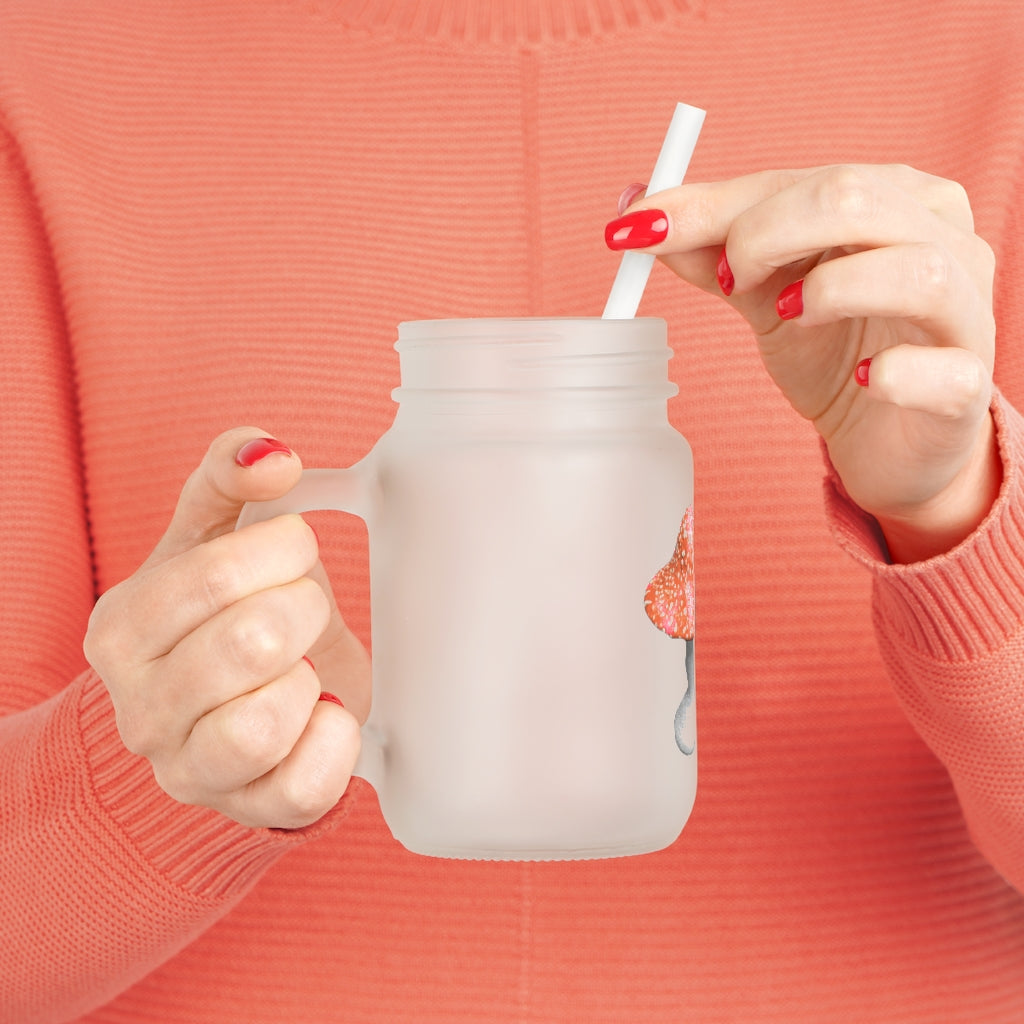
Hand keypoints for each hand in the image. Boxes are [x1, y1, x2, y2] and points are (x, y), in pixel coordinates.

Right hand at [84, 428, 369, 828]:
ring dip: (309, 679)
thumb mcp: (213, 535)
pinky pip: (304, 787)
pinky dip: (335, 740)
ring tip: (304, 665)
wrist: (231, 704)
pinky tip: (324, 711)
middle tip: (304, 609)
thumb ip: (229, 476)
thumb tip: (271, 454)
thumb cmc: (223, 613)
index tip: (295, 549)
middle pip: (251, 643)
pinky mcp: (249, 809)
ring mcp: (189, 770)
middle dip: (304, 609)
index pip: (214, 576)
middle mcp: (140, 709)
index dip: (282, 550)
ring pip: (264, 724)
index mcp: (122, 629)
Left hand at [607, 165, 999, 561]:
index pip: (800, 180)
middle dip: (766, 233)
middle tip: (727, 281)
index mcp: (893, 199)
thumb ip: (712, 252)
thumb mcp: (764, 295)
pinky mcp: (967, 386)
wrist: (886, 439)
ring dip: (830, 290)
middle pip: (856, 199)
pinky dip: (896, 373)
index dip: (715, 205)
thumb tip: (638, 212)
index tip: (639, 229)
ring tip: (786, 316)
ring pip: (916, 270)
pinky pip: (944, 370)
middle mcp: (942, 239)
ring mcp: (965, 312)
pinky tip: (863, 380)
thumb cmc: (834, 352)